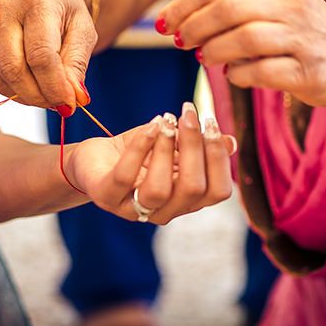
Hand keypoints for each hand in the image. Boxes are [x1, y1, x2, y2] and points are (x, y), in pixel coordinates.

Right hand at [0, 0, 95, 111]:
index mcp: (37, 2)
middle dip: (38, 95)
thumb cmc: (67, 13)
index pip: (41, 54)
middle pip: (13, 68)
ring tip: (47, 96)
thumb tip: (76, 98)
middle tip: (59, 105)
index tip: (70, 105)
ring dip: (25, 96)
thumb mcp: (84, 32)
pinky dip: (12, 90)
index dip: (54, 86)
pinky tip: (31, 86)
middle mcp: (5, 10)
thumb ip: (78, 64)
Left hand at [66, 103, 234, 223]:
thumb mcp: (173, 146)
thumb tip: (230, 141)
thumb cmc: (139, 151)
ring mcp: (133, 209)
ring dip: (166, 150)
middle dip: (195, 148)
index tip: (212, 124)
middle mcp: (164, 211)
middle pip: (193, 190)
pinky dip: (140, 148)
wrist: (94, 158)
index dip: (219, 159)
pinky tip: (150, 126)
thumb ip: (199, 147)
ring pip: (159, 190)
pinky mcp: (106, 197)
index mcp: (186, 200)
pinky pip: (124, 177)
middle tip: (190, 114)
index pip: (218, 192)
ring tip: (166, 123)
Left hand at [158, 0, 325, 109]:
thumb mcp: (278, 5)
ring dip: (214, 51)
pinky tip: (234, 75)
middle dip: (193, 27)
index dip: (183, 5)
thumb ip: (238, 6)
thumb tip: (182, 20)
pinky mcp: (307, 71)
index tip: (164, 23)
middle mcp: (291, 4)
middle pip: (226, 9)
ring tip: (206, 59)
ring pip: (242, 38)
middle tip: (181, 43)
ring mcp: (301, 38)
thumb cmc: (307, 35)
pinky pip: (260, 72)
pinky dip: (238, 75)